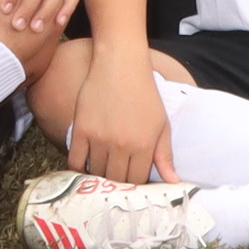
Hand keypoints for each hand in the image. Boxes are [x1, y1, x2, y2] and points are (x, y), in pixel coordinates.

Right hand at [70, 44, 181, 184]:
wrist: (120, 63)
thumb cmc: (144, 92)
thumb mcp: (161, 123)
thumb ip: (165, 155)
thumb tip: (173, 182)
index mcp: (144, 145)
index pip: (138, 181)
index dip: (137, 184)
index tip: (133, 181)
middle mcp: (122, 145)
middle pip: (117, 180)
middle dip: (119, 183)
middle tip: (117, 178)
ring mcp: (99, 138)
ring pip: (97, 173)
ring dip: (100, 176)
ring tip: (103, 172)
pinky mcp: (81, 130)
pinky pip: (76, 161)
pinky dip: (79, 169)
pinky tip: (85, 166)